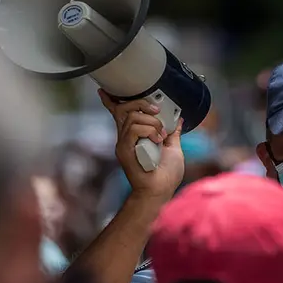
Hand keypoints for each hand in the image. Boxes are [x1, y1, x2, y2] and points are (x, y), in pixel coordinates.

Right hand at [99, 89, 184, 203]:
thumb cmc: (167, 175)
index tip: (104, 91)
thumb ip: (172, 132)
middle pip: (124, 108)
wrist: (161, 191)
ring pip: (133, 117)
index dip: (111, 101)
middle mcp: (126, 137)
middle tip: (157, 111)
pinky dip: (149, 131)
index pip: (119, 113)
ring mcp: (124, 143)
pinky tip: (158, 140)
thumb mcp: (174, 148)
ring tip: (161, 136)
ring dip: (152, 123)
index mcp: (135, 135)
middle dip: (142, 103)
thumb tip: (178, 119)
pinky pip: (134, 130)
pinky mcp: (124, 150)